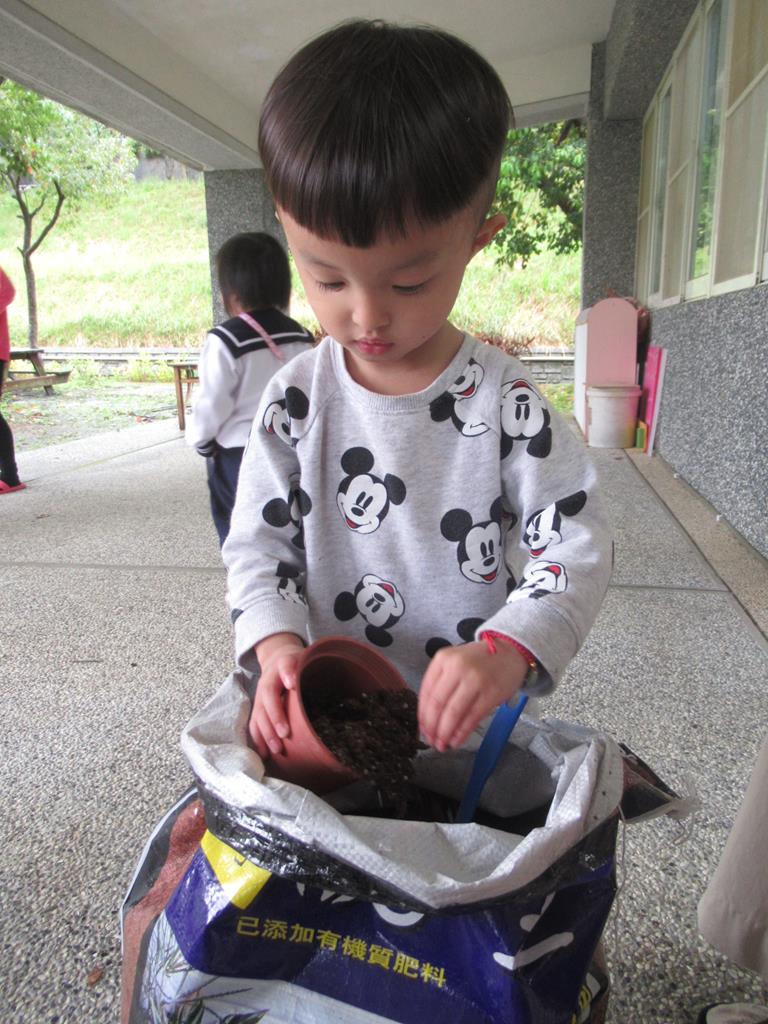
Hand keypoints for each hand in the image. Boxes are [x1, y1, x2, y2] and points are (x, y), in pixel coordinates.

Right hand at [249, 632, 304, 758]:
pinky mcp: (258, 709)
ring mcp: (260, 698)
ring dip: (266, 734)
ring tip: (276, 750)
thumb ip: (297, 668)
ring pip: (259, 716)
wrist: (277, 659)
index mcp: (279, 668)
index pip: (281, 674)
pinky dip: (258, 740)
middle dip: (274, 719)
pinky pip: (255, 724)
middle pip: (267, 702)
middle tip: (285, 735)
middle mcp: (265, 684)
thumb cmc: (294, 663)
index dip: (286, 680)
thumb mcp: (299, 659)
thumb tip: (294, 682)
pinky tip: (264, 754)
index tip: (291, 686)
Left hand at [418, 641, 527, 751]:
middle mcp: (457, 667)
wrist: (510, 652)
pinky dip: (462, 733)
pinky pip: (472, 718)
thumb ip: (440, 682)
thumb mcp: (455, 662)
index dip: (422, 715)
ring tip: (442, 744)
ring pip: (453, 713)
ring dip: (445, 733)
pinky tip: (457, 740)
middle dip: (432, 728)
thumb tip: (428, 716)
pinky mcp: (491, 693)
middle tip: (431, 740)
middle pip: (437, 704)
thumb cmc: (480, 660)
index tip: (422, 728)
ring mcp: (475, 680)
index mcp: (443, 659)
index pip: (426, 692)